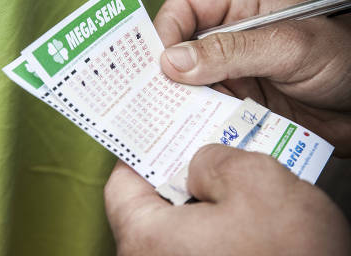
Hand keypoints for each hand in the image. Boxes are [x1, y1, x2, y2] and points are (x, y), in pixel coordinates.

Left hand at [105, 145, 350, 255]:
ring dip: (203, 197)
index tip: (159, 135)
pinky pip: (198, 243)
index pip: (121, 186)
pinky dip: (215, 223)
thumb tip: (199, 163)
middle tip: (201, 146)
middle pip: (151, 204)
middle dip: (179, 171)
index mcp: (148, 239)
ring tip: (228, 174)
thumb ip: (215, 158)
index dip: (141, 154)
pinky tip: (241, 208)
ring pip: (179, 223)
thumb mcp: (257, 182)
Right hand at [155, 0, 350, 156]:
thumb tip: (172, 60)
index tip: (158, 60)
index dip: (166, 29)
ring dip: (178, 99)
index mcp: (243, 6)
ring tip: (166, 117)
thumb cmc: (346, 60)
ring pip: (189, 82)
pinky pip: (206, 109)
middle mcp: (232, 39)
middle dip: (165, 69)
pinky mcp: (240, 104)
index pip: (187, 8)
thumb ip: (231, 51)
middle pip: (181, 48)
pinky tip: (190, 130)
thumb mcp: (289, 45)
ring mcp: (235, 73)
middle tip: (151, 93)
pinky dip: (195, 119)